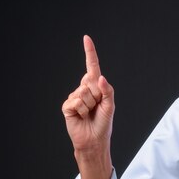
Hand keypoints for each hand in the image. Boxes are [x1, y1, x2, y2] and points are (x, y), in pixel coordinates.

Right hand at [62, 35, 114, 153]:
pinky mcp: (67, 106)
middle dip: (97, 96)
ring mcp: (74, 97)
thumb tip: (100, 77)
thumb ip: (107, 90)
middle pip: (90, 82)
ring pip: (83, 93)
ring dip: (90, 106)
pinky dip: (82, 110)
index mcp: (95, 86)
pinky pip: (76, 102)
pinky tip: (81, 116)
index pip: (92, 66)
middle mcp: (84, 89)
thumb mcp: (110, 105)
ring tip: (90, 114)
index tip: (86, 38)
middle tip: (97, 108)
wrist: (94, 140)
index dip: (89, 52)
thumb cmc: (103, 123)